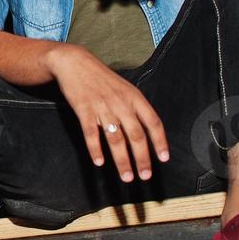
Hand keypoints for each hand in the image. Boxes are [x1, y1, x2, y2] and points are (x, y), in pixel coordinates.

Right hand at [48, 44, 169, 182]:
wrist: (75, 63)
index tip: (163, 158)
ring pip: (115, 139)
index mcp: (134, 97)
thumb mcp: (124, 88)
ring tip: (126, 176)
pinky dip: (96, 150)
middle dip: (142, 159)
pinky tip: (99, 162)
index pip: (153, 122)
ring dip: (122, 161)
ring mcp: (102, 107)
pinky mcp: (84, 110)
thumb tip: (146, 132)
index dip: (160, 142)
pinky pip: (91, 134)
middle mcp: (121, 103)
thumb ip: (135, 108)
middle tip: (145, 176)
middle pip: (136, 136)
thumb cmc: (101, 78)